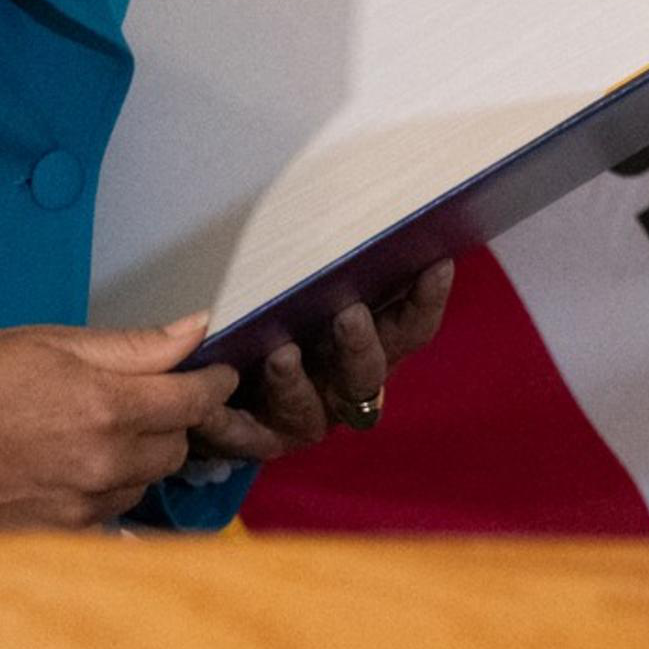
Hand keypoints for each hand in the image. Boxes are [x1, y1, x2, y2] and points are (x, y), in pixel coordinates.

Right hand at [0, 318, 238, 529]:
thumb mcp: (49, 343)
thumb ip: (133, 345)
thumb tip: (198, 328)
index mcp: (106, 405)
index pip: (193, 401)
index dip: (212, 385)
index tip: (215, 377)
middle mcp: (101, 463)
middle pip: (174, 447)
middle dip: (169, 422)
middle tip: (139, 402)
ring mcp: (80, 507)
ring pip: (142, 484)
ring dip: (134, 460)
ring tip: (90, 436)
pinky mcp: (57, 537)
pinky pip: (109, 520)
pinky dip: (103, 495)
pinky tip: (74, 475)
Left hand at [188, 260, 458, 464]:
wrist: (219, 375)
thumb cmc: (273, 314)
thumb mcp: (296, 283)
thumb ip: (318, 264)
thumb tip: (341, 207)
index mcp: (370, 345)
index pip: (410, 327)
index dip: (426, 301)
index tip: (436, 264)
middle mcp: (345, 387)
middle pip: (367, 375)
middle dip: (360, 346)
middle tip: (349, 313)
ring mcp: (305, 418)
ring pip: (311, 411)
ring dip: (296, 384)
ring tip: (280, 354)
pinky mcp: (258, 441)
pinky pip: (245, 437)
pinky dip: (229, 423)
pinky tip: (212, 399)